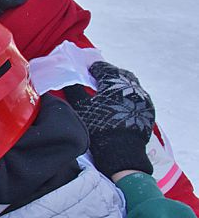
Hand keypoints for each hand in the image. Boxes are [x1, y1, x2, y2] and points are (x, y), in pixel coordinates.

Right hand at [63, 61, 154, 177]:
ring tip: (111, 90)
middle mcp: (132, 86)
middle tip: (100, 78)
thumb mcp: (81, 107)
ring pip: (131, 85)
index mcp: (115, 82)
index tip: (88, 69)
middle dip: (110, 74)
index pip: (104, 68)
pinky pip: (138, 97)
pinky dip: (129, 96)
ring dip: (121, 84)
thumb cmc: (99, 125)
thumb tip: (68, 79)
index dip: (94, 68)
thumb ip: (75, 90)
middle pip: (120, 74)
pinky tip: (122, 103)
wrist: (122, 149)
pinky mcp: (148, 109)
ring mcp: (143, 98)